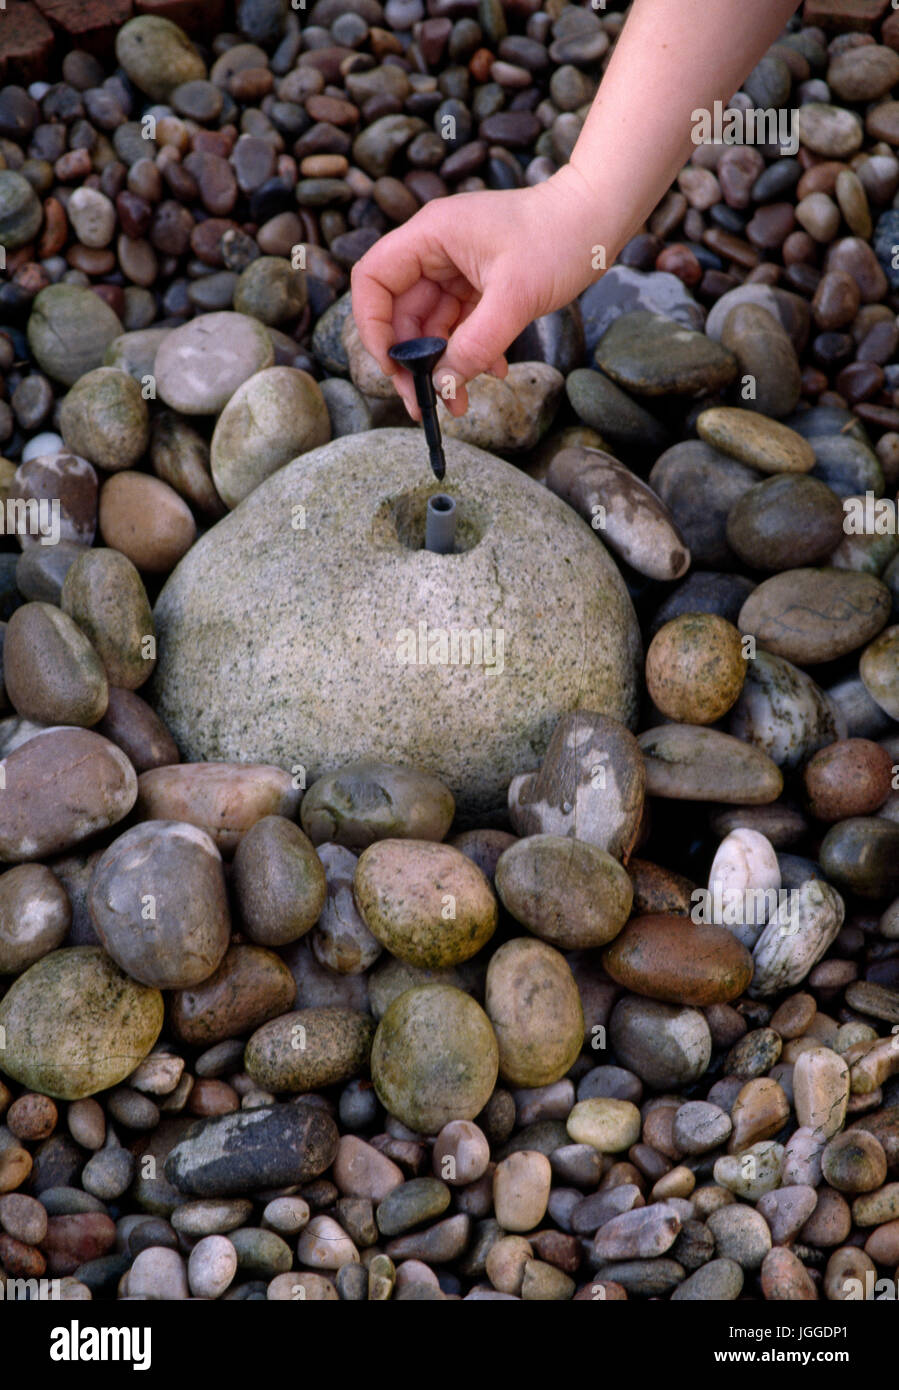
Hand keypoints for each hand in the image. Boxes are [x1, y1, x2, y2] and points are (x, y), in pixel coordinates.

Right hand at [350, 169, 603, 418]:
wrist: (601, 219)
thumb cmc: (560, 239)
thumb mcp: (514, 299)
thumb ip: (473, 346)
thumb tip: (442, 387)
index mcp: (430, 236)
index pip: (373, 281)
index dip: (373, 327)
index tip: (393, 367)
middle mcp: (436, 250)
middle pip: (400, 312)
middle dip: (411, 361)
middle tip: (425, 404)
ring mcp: (456, 267)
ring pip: (431, 325)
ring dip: (442, 365)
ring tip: (459, 402)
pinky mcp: (479, 283)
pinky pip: (459, 325)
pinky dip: (469, 351)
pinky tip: (492, 370)